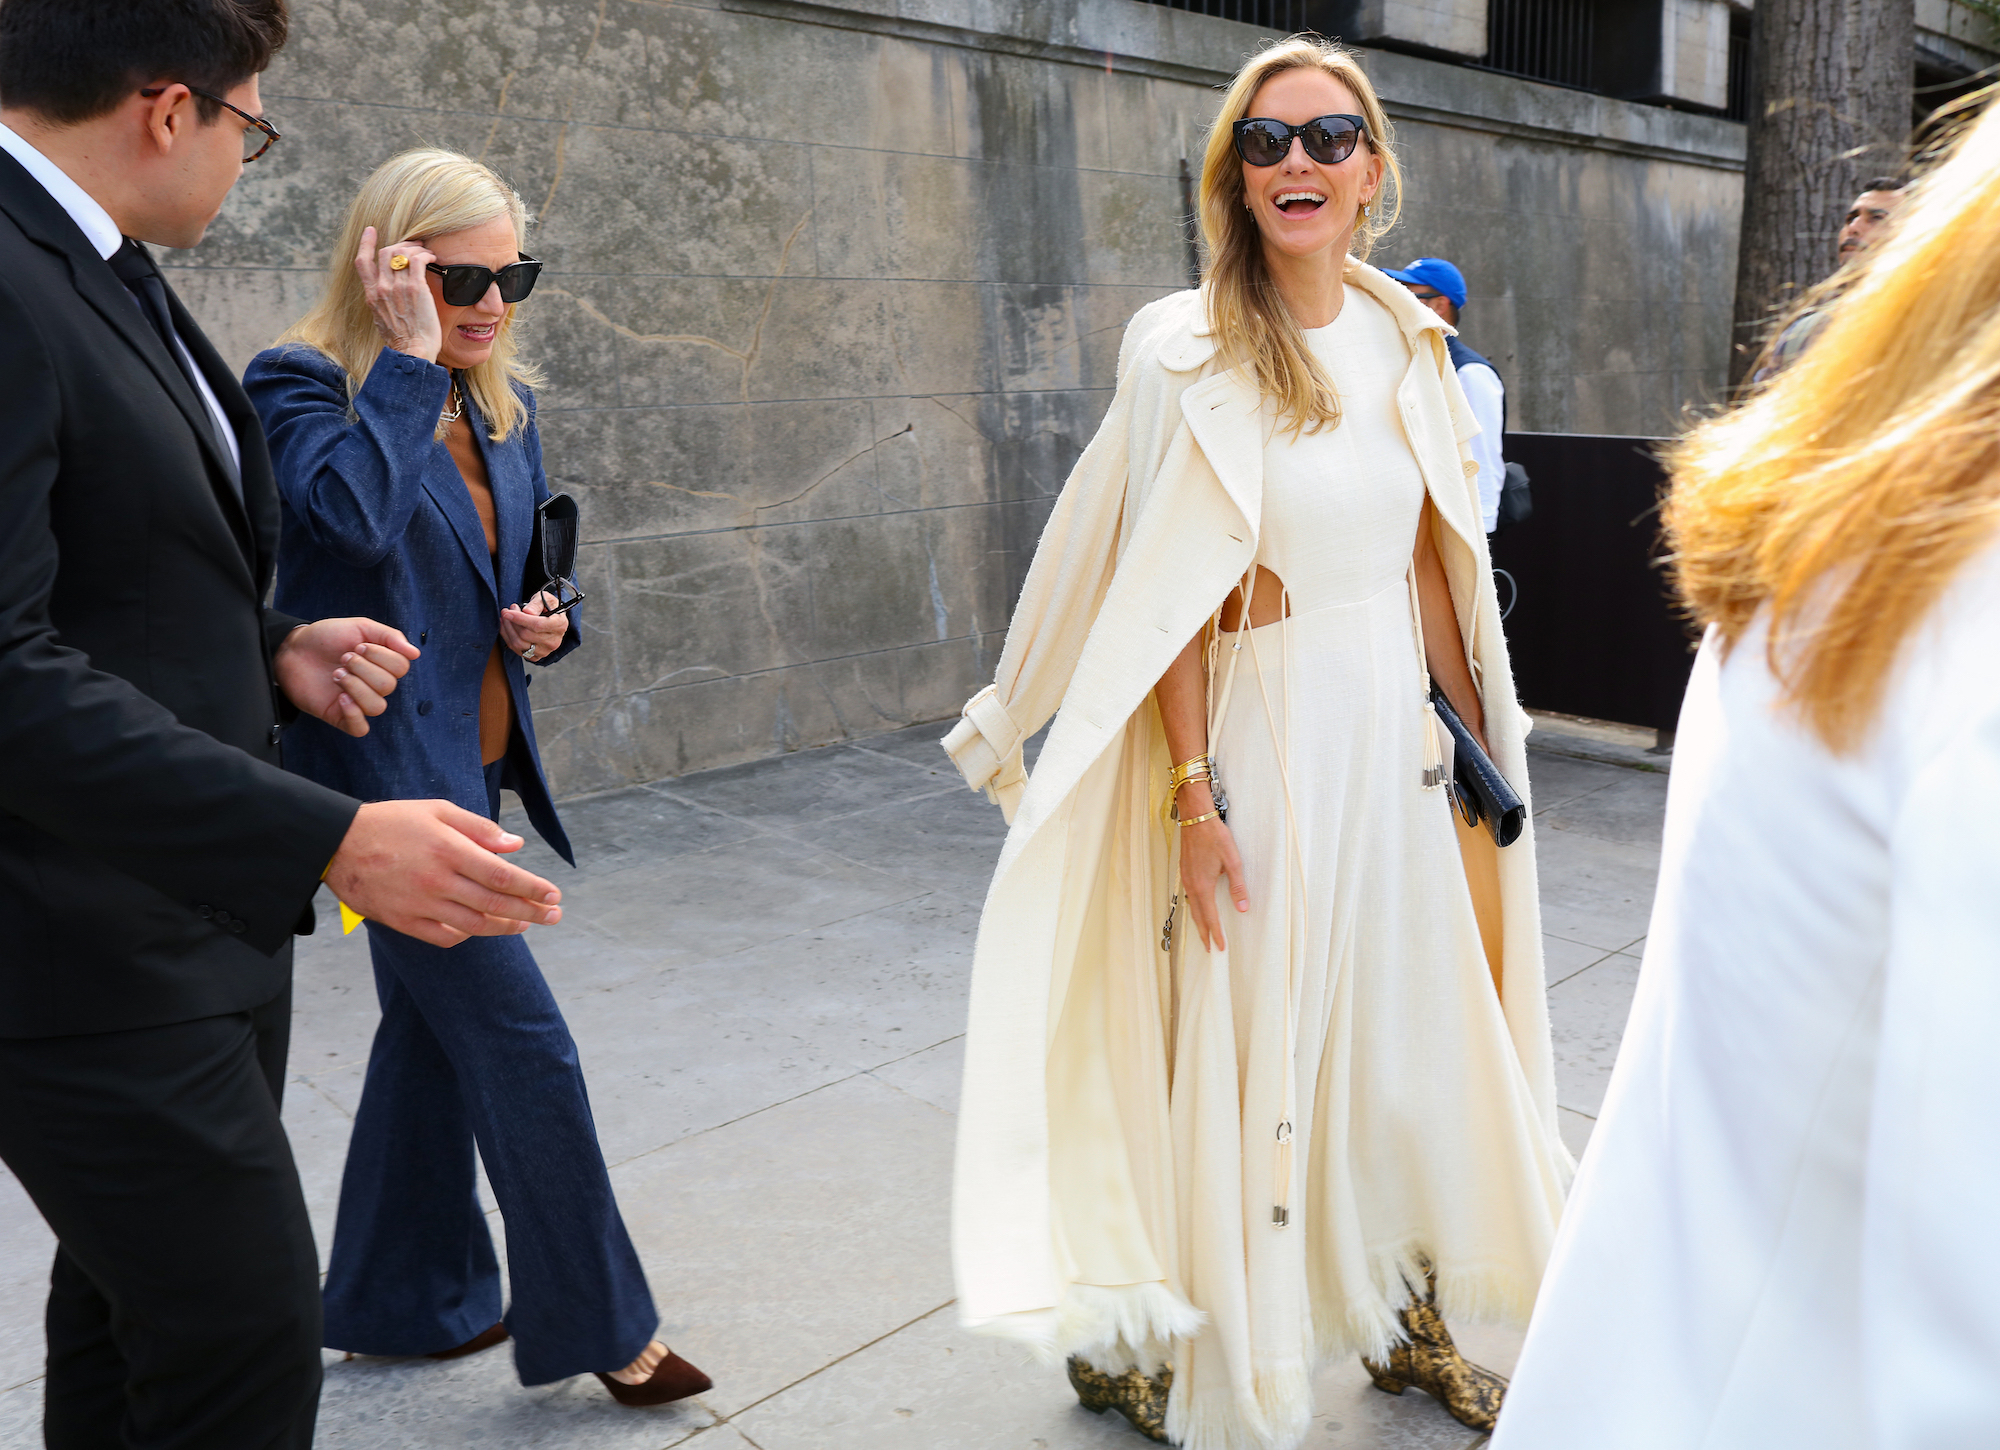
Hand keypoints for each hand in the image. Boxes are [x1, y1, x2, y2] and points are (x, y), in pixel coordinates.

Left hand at [275, 618, 419, 737]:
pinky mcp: (340, 717)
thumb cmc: (326, 637)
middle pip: (388, 686)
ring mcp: (358, 702)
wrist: (292, 649)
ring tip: (336, 675)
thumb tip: (415, 654)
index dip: (381, 656)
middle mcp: (373, 686)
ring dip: (355, 687)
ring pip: (376, 707)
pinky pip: (360, 728)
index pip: (400, 668)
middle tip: (343, 658)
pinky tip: (340, 698)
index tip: (357, 646)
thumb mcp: (360, 627)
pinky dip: (354, 714)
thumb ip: (389, 636)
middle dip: (363, 669)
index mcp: (382, 665)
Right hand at [324, 799, 562, 947]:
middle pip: (496, 904)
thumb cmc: (391, 821)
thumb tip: (516, 845)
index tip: (554, 894)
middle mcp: (438, 881)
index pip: (503, 875)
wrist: (337, 843)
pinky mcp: (403, 921)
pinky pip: (444, 937)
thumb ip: (479, 828)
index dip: (533, 888)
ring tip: (527, 924)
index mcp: (449, 850)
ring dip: (506, 927)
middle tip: (555, 915)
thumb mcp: (437, 811)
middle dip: (531, 911)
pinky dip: (467, 936)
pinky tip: (481, 930)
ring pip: (475, 925)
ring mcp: (420, 905)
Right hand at [355, 225, 441, 362]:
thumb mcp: (383, 320)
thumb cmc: (403, 342)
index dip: (365, 243)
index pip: (361, 262)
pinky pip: (418, 260)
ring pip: (402, 253)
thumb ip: (383, 303)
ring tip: (426, 252)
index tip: (370, 231)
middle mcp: (382, 289)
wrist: (412, 352)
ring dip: (416, 248)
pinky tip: (433, 258)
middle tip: (415, 246)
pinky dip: (426, 254)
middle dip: (401, 244)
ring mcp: (398, 288)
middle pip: (385, 252)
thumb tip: (389, 296)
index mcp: (372, 296)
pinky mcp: (416, 289)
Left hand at [500, 590, 568, 662]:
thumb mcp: (545, 598)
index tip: (507, 612)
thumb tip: (527, 611)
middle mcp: (554, 641)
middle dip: (511, 622)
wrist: (551, 619)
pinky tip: (507, 627)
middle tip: (507, 610)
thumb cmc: (548, 607)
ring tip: (505, 618)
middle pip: (525, 635)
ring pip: (519, 643)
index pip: (537, 625)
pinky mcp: (536, 657)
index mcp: (560, 625)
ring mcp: (545, 651)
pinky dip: (508, 637)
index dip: (520, 619)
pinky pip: (516, 650)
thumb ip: (537, 603)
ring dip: (507, 629)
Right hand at [1176, 783, 1249, 951]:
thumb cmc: (1215, 837)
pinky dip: (1193, 908)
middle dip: (1204, 934)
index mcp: (1203, 886)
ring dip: (1198, 922)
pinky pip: (1188, 896)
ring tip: (1203, 932)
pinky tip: (1197, 907)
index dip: (1216, 934)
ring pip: (1191, 907)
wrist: (1195, 819)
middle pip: (1197, 916)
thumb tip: (1243, 908)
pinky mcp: (1185, 871)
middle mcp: (1192, 886)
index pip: (1210, 917)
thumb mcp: (1233, 862)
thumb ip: (1238, 886)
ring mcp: (1186, 878)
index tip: (1219, 948)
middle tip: (1209, 948)